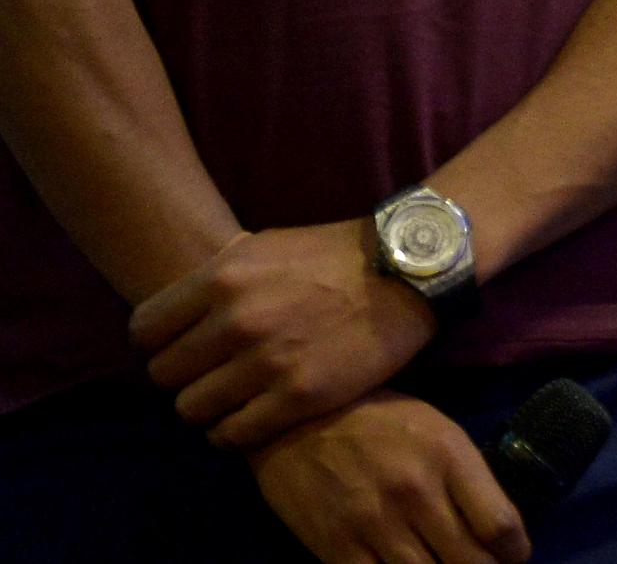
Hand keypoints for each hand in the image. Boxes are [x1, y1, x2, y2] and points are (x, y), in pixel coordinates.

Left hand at [131, 219, 435, 448]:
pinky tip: (253, 416)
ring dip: (209, 407)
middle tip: (214, 372)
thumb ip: (219, 278)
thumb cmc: (334, 257)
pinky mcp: (297, 398)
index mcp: (223, 277)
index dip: (158, 343)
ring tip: (235, 397)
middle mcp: (236, 320)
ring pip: (191, 410)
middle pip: (164, 375)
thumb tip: (177, 312)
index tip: (181, 346)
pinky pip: (231, 435)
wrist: (408, 274)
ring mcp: (266, 362)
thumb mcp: (267, 247)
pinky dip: (234, 432)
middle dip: (185, 376)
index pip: (143, 331)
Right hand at [251, 392, 530, 563]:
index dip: (515, 552)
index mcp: (449, 456)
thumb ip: (469, 479)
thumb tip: (499, 531)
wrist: (300, 422)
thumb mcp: (438, 432)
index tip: (515, 556)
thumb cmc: (381, 422)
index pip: (500, 524)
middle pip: (470, 562)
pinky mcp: (336, 548)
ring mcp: (375, 524)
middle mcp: (416, 492)